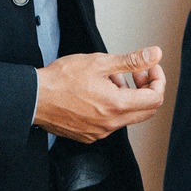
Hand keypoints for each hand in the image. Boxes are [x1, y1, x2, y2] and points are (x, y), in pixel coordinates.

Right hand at [34, 47, 166, 141]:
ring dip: (126, 95)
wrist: (33, 98)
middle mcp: (111, 124)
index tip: (149, 67)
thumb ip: (132, 60)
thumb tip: (154, 54)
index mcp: (117, 106)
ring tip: (108, 78)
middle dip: (145, 87)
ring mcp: (99, 132)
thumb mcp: (100, 62)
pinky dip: (112, 106)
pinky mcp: (88, 135)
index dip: (157, 78)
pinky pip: (111, 122)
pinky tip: (96, 92)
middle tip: (134, 72)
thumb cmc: (61, 80)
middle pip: (146, 109)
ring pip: (127, 115)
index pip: (156, 98)